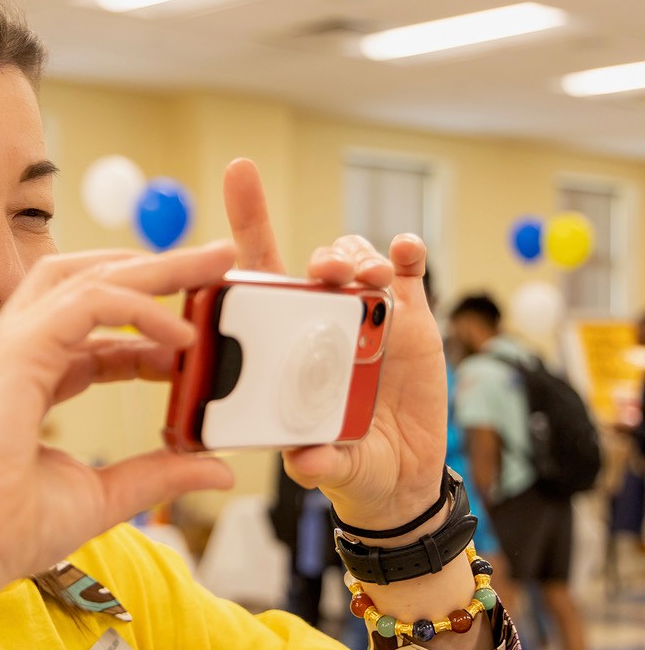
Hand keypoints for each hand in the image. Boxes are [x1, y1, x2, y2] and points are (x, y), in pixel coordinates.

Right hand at [0, 243, 238, 585]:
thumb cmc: (5, 530)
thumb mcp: (102, 496)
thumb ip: (157, 474)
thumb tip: (215, 468)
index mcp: (26, 380)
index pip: (92, 331)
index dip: (148, 328)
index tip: (198, 340)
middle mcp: (14, 351)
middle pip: (89, 282)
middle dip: (156, 269)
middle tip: (216, 261)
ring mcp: (9, 345)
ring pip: (88, 278)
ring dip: (154, 268)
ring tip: (210, 266)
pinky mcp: (15, 351)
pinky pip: (87, 303)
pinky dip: (138, 308)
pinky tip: (178, 335)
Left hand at [222, 159, 446, 530]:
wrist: (397, 481)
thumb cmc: (344, 464)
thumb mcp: (327, 466)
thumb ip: (317, 461)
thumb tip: (305, 461)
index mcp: (286, 343)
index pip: (259, 271)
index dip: (249, 219)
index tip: (239, 169)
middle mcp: (322, 320)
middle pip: (315, 264)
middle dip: (324, 255)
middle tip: (331, 272)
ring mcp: (367, 315)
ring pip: (357, 260)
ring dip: (360, 256)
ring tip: (369, 278)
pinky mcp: (411, 321)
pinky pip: (407, 274)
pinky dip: (405, 254)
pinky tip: (404, 251)